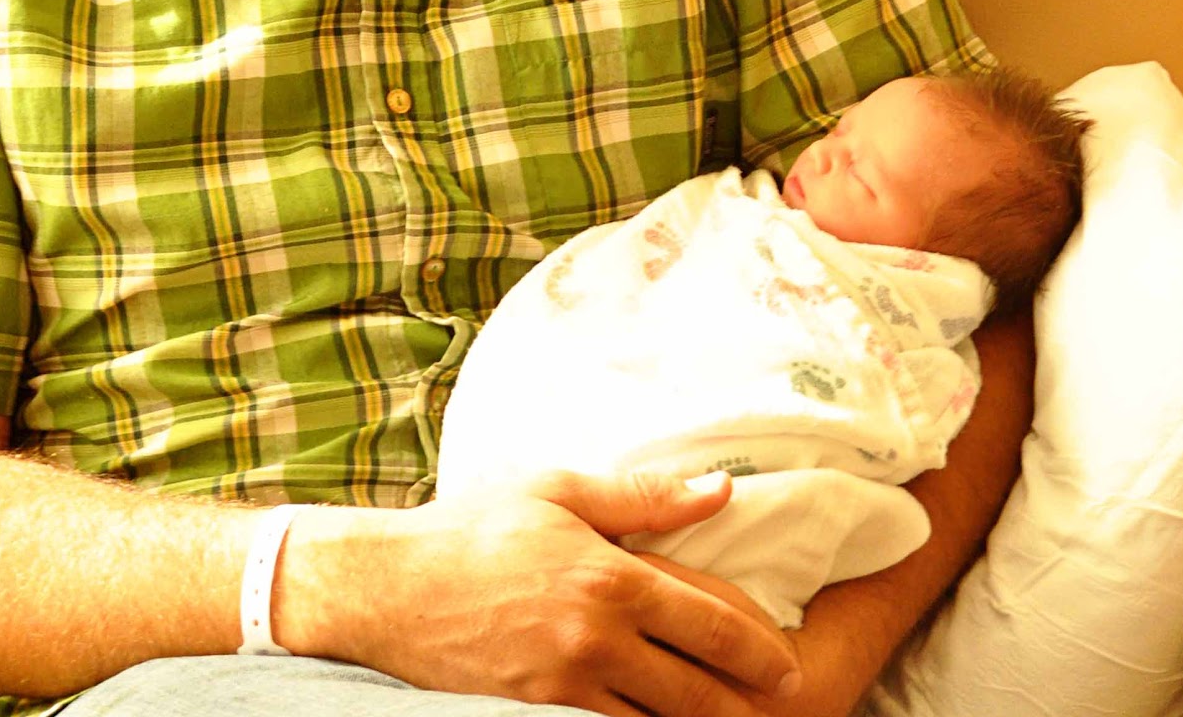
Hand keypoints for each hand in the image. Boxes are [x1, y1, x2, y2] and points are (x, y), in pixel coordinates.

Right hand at [275, 469, 800, 716]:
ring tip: (733, 715)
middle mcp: (598, 637)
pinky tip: (662, 716)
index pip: (710, 622)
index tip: (788, 663)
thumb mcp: (561, 489)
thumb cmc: (477, 524)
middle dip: (746, 700)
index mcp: (610, 576)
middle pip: (697, 688)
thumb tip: (720, 490)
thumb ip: (645, 495)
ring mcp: (569, 682)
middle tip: (780, 699)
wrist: (395, 585)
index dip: (759, 648)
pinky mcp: (543, 707)